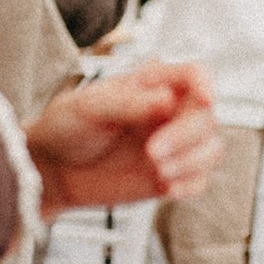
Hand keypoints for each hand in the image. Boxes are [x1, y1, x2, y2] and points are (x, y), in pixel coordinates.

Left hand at [27, 61, 218, 215]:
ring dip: (192, 162)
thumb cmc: (66, 127)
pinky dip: (190, 185)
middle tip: (152, 151)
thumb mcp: (90, 107)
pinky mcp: (170, 176)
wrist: (51, 169)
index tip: (205, 100)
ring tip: (158, 170)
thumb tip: (167, 99)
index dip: (207, 85)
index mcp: (153, 84)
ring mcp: (173, 146)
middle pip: (207, 118)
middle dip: (186, 136)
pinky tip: (168, 187)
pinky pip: (199, 180)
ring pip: (211, 149)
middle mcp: (170, 113)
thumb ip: (129, 102)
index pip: (195, 75)